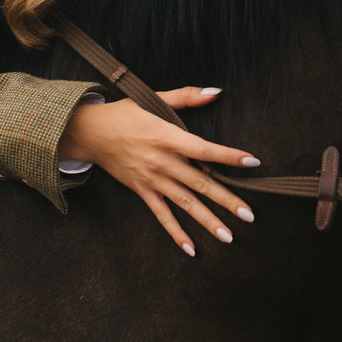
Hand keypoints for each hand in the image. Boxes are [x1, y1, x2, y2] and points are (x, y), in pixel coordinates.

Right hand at [58, 87, 259, 256]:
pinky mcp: (142, 191)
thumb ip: (187, 97)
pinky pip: (162, 215)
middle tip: (249, 215)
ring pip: (185, 203)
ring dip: (207, 221)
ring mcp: (153, 180)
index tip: (252, 163)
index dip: (228, 156)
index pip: (204, 149)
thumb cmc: (124, 114)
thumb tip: (216, 92)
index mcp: (168, 137)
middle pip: (200, 183)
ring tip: (228, 236)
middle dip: (226, 200)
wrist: (90, 133)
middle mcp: (163, 162)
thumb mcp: (154, 98)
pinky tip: (191, 249)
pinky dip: (176, 233)